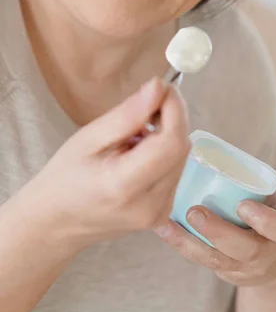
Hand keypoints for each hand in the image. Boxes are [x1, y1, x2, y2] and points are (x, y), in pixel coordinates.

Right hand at [17, 78, 189, 253]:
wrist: (58, 223)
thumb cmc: (65, 178)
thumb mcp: (88, 139)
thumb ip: (126, 115)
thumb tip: (158, 88)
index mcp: (124, 186)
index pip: (170, 143)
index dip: (174, 110)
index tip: (163, 87)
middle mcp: (149, 205)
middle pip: (180, 149)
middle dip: (171, 119)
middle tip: (144, 107)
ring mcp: (159, 213)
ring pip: (181, 158)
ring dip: (166, 136)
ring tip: (132, 136)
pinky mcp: (163, 213)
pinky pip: (175, 171)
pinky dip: (163, 154)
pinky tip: (138, 154)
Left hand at [154, 192, 275, 286]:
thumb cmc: (270, 214)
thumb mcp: (275, 200)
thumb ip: (255, 183)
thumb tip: (215, 149)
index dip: (264, 220)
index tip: (243, 205)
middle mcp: (267, 254)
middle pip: (246, 250)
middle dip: (218, 232)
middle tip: (195, 212)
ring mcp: (245, 268)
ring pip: (217, 261)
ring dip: (190, 242)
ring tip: (168, 223)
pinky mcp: (225, 272)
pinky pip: (201, 261)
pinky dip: (181, 244)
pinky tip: (163, 229)